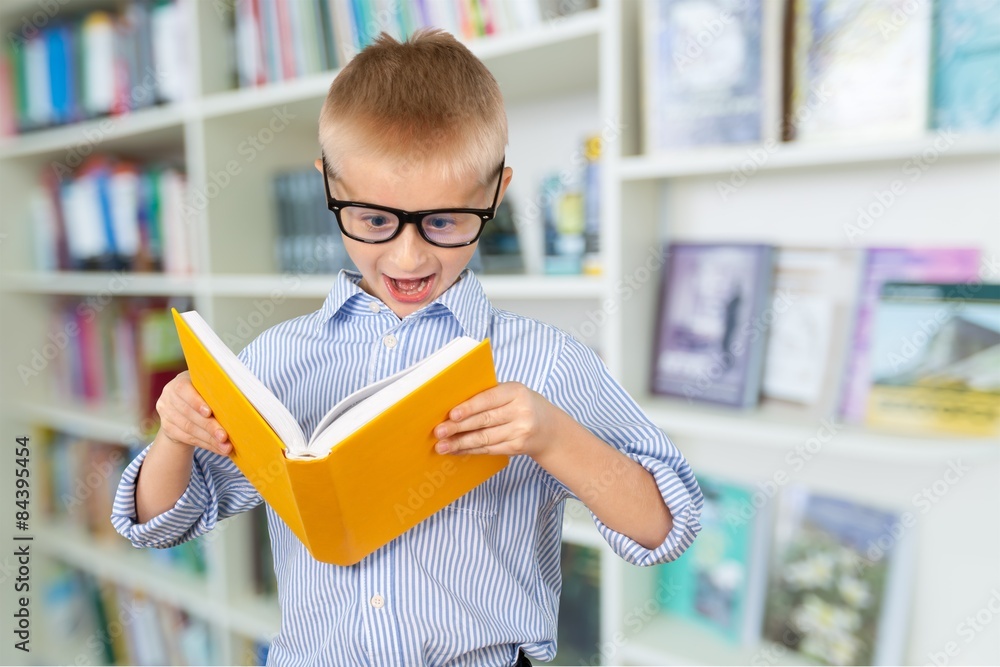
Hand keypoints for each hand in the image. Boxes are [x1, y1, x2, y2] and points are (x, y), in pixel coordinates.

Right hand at [155, 371, 230, 455]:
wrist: (182, 407)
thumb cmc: (203, 393)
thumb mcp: (206, 387)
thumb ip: (216, 390)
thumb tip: (238, 401)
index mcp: (180, 382)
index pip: (183, 390)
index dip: (196, 402)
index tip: (209, 412)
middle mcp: (169, 396)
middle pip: (189, 413)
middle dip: (209, 426)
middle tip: (224, 436)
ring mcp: (166, 413)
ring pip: (188, 428)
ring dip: (209, 439)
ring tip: (225, 447)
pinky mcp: (168, 428)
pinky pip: (187, 438)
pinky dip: (205, 444)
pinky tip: (218, 448)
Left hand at [434, 382, 560, 459]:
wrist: (550, 429)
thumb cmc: (522, 406)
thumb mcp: (512, 394)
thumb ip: (489, 396)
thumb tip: (453, 405)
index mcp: (516, 391)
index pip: (488, 399)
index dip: (469, 407)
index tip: (451, 414)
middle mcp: (521, 411)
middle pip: (484, 420)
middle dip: (458, 427)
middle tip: (439, 432)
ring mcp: (520, 431)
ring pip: (484, 438)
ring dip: (460, 443)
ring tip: (442, 446)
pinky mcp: (517, 447)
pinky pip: (489, 449)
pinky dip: (470, 450)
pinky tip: (457, 450)